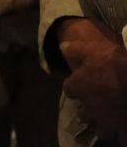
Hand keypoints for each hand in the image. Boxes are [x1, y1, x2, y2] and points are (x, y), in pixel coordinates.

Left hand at [58, 18, 126, 138]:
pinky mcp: (122, 130)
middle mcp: (89, 108)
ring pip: (100, 130)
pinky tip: (123, 130)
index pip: (69, 89)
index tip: (81, 83)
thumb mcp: (92, 50)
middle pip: (83, 114)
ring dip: (103, 126)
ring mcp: (106, 122)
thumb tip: (62, 46)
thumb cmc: (113, 64)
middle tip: (97, 104)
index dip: (75, 86)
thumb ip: (76, 49)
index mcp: (78, 87)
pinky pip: (121, 140)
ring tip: (110, 120)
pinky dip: (122, 137)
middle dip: (88, 110)